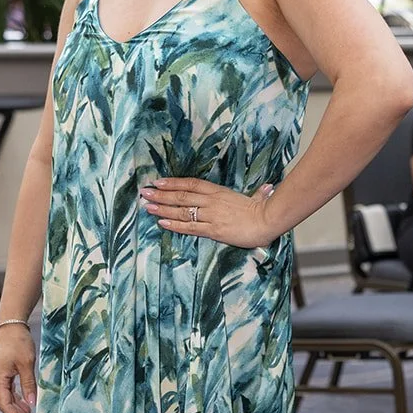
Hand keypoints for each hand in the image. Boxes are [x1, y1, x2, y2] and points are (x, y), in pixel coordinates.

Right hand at [0, 323, 36, 412]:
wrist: (10, 325)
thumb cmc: (19, 342)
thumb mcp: (27, 364)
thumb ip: (29, 385)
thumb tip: (31, 405)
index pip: (5, 404)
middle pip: (5, 403)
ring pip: (7, 398)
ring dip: (18, 409)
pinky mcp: (1, 372)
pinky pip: (8, 390)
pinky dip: (17, 398)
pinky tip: (26, 406)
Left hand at [139, 178, 276, 248]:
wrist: (268, 220)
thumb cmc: (265, 210)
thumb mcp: (258, 198)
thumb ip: (259, 193)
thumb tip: (267, 188)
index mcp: (219, 192)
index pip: (191, 184)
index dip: (173, 183)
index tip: (158, 182)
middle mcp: (212, 201)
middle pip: (181, 196)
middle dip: (161, 194)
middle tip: (145, 193)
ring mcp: (211, 215)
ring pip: (182, 210)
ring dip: (163, 208)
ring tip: (147, 206)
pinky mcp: (213, 230)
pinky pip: (190, 227)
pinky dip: (174, 224)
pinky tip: (162, 222)